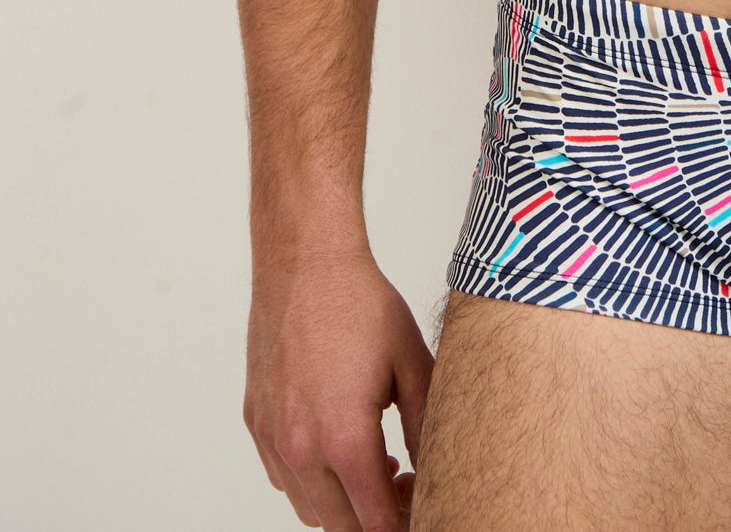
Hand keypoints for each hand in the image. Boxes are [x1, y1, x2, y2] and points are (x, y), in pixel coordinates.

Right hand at [245, 243, 434, 528]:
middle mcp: (300, 449)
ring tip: (375, 464)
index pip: (376, 522)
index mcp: (343, 440)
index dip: (407, 521)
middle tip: (405, 481)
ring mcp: (272, 439)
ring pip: (308, 508)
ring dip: (342, 502)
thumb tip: (437, 469)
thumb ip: (426, 427)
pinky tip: (338, 444)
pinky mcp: (256, 423)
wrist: (305, 262)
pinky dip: (312, 479)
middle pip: (341, 526)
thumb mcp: (412, 363)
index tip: (425, 504)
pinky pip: (283, 478)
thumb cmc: (360, 304)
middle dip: (377, 516)